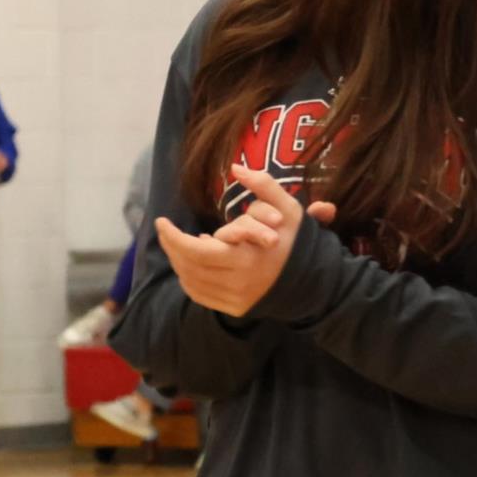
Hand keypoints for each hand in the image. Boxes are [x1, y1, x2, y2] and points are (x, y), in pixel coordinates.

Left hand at [155, 166, 314, 317]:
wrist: (315, 282)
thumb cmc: (297, 242)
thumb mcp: (288, 208)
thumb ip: (263, 185)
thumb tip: (235, 167)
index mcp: (247, 258)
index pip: (196, 251)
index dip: (173, 237)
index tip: (161, 221)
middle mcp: (239, 283)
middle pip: (189, 266)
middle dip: (171, 246)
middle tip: (165, 230)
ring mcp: (235, 299)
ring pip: (191, 281)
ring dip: (178, 261)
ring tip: (175, 243)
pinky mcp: (234, 309)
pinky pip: (200, 295)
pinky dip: (188, 279)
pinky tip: (189, 263)